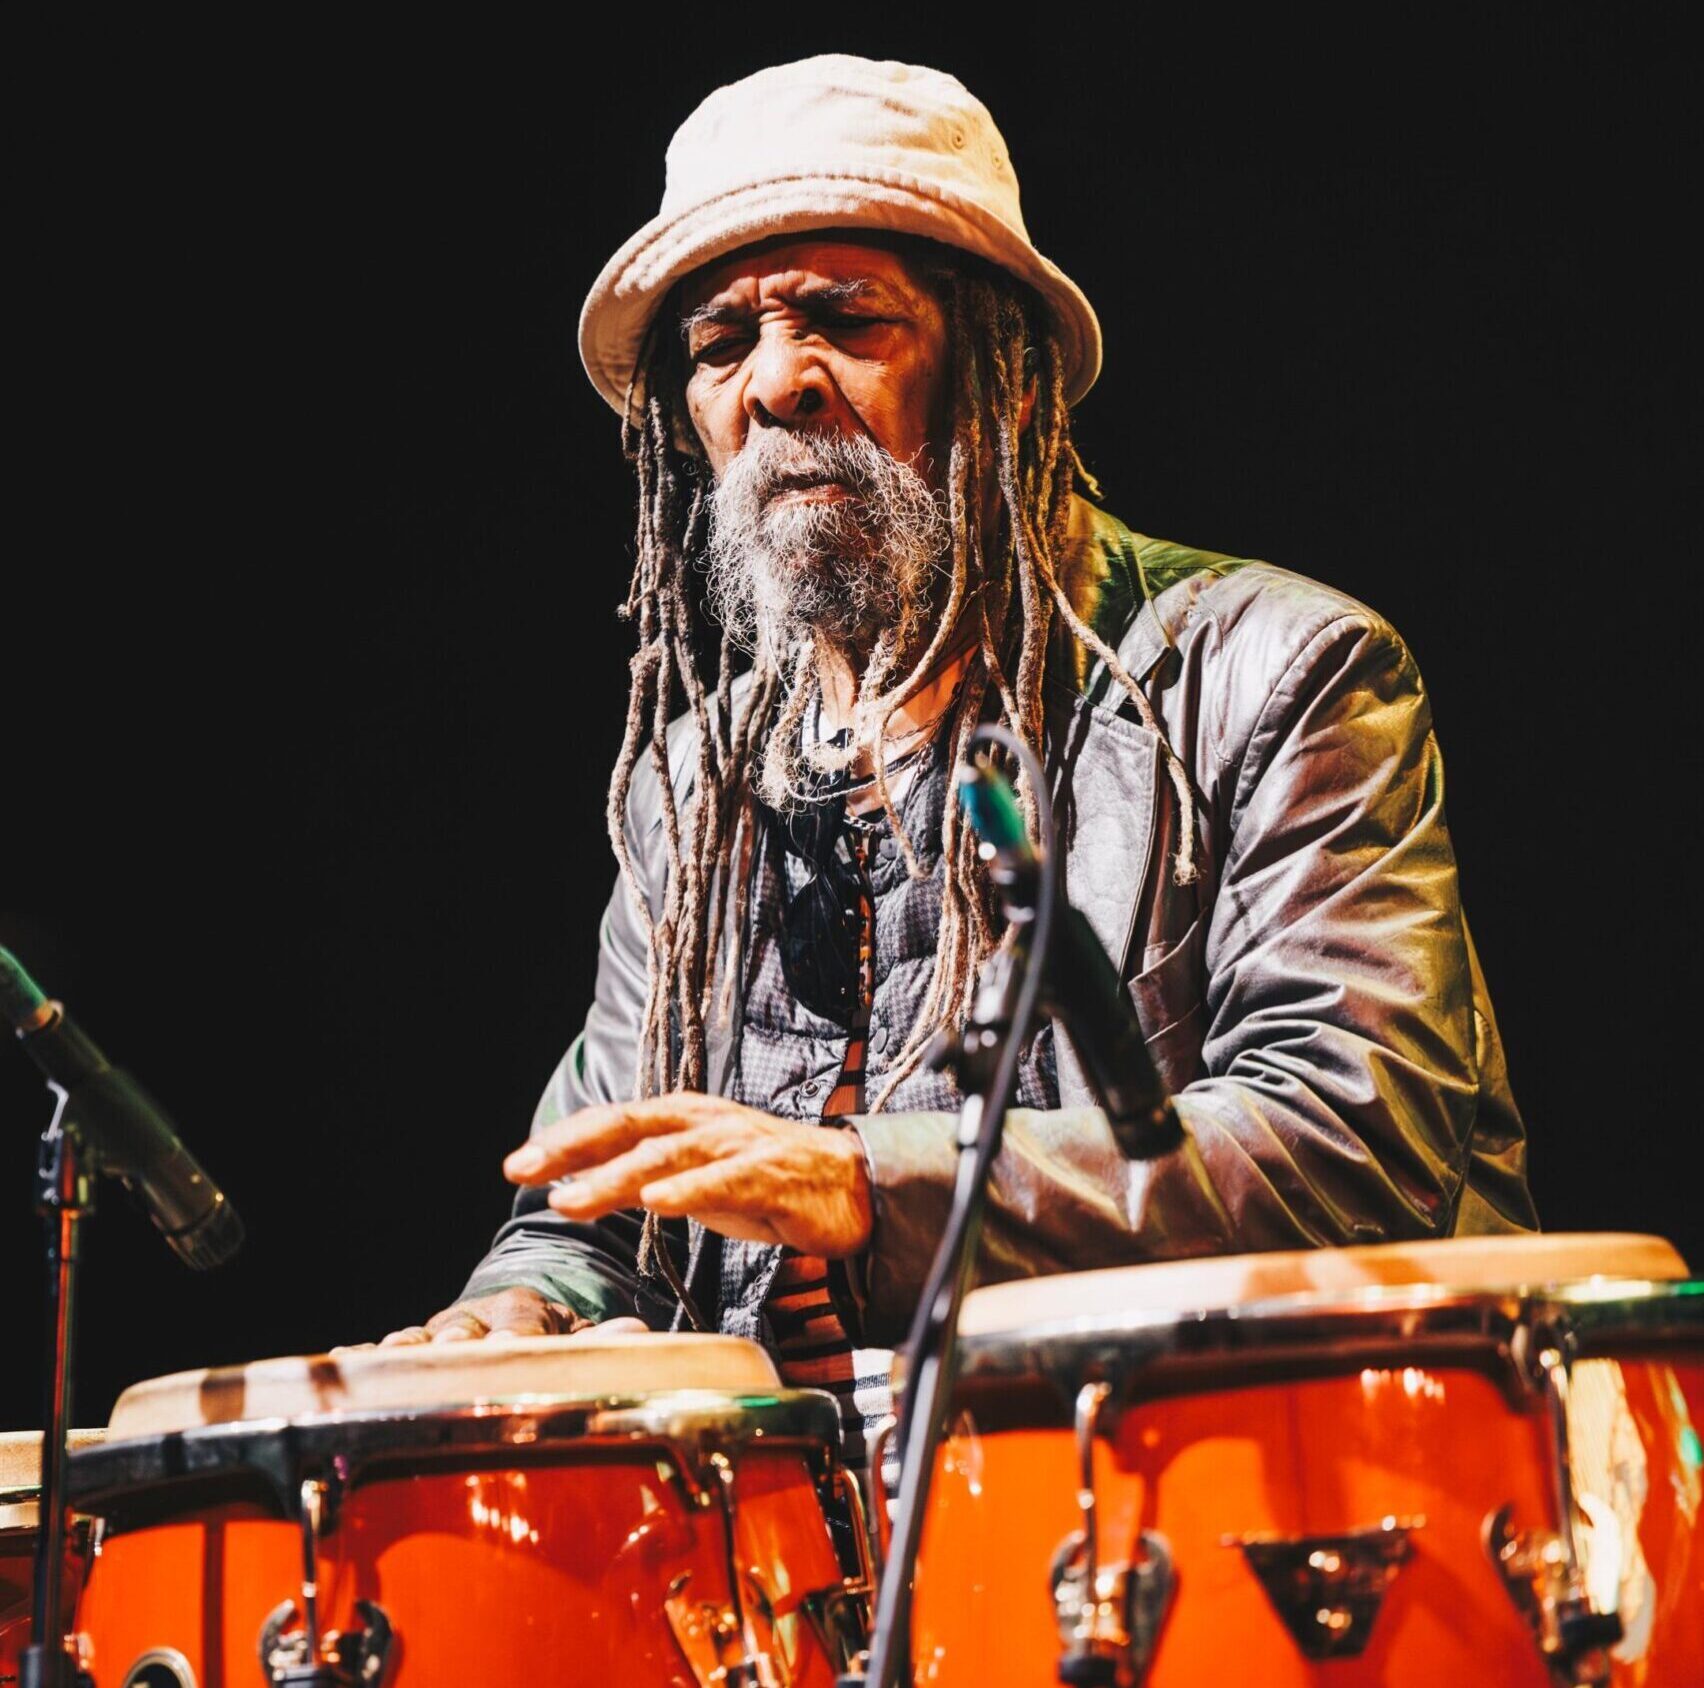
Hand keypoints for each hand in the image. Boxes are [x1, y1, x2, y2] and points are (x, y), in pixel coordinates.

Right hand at [378, 1286, 647, 1346]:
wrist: (508, 1319)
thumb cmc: (550, 1335)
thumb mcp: (581, 1334)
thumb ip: (603, 1339)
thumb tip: (637, 1332)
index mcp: (523, 1308)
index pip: (521, 1320)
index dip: (516, 1334)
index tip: (510, 1345)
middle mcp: (476, 1316)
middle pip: (464, 1330)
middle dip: (459, 1343)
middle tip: (452, 1351)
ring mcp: (439, 1332)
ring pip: (420, 1339)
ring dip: (407, 1349)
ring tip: (392, 1357)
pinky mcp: (411, 1351)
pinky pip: (383, 1355)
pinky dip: (366, 1358)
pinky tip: (345, 1361)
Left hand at [504, 1094, 873, 1257]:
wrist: (851, 1187)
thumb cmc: (768, 1181)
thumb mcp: (695, 1176)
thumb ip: (646, 1176)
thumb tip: (580, 1185)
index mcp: (684, 1119)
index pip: (613, 1122)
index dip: (564, 1140)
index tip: (518, 1165)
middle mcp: (704, 1122)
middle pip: (628, 1128)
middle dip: (571, 1148)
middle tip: (523, 1170)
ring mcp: (737, 1145)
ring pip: (665, 1156)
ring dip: (612, 1178)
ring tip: (569, 1200)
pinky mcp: (769, 1173)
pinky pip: (723, 1180)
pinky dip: (686, 1189)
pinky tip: (654, 1202)